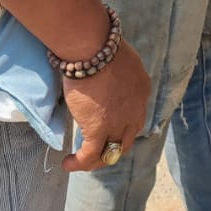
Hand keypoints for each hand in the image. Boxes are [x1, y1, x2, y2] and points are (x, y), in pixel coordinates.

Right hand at [61, 41, 151, 172]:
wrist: (94, 50)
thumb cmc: (101, 48)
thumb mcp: (119, 61)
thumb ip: (117, 73)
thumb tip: (105, 78)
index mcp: (141, 89)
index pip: (135, 115)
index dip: (123, 125)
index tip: (109, 127)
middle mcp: (136, 109)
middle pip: (127, 138)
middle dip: (113, 146)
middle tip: (98, 150)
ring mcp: (120, 122)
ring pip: (112, 152)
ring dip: (96, 160)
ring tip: (81, 161)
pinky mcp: (99, 130)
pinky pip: (91, 155)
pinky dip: (80, 162)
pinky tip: (68, 163)